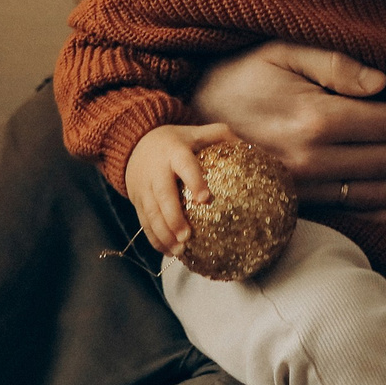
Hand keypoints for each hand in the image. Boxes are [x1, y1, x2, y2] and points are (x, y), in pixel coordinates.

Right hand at [124, 123, 233, 254]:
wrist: (136, 145)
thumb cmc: (176, 141)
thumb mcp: (195, 133)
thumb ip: (220, 135)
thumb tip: (249, 147)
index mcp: (174, 152)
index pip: (184, 165)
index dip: (193, 180)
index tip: (204, 199)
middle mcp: (157, 170)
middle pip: (163, 195)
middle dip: (173, 217)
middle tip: (186, 236)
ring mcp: (144, 187)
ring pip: (151, 212)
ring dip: (163, 233)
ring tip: (179, 250)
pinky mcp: (137, 201)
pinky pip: (144, 222)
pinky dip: (155, 238)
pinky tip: (168, 251)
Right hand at [189, 42, 385, 223]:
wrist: (184, 116)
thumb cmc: (238, 72)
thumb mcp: (282, 50)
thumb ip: (336, 63)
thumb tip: (384, 83)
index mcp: (314, 118)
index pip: (384, 122)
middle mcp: (310, 159)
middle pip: (384, 161)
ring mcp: (299, 187)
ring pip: (369, 192)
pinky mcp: (289, 202)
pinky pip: (342, 213)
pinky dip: (377, 215)